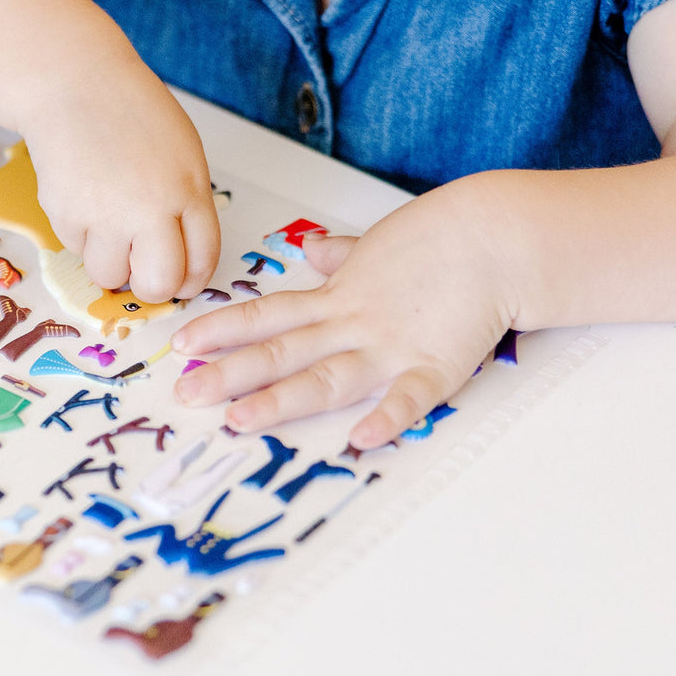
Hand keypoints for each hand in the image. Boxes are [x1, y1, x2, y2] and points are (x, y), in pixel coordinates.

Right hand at [20, 52, 219, 303]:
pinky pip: (78, 250)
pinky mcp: (66, 217)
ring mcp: (106, 216)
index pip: (203, 259)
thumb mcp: (182, 152)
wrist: (76, 85)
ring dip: (111, 261)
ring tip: (107, 223)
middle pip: (160, 284)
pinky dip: (81, 234)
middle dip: (152, 286)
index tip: (182, 279)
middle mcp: (151, 209)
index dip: (192, 278)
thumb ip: (186, 201)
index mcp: (189, 189)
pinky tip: (84, 195)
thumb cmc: (133, 113)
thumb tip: (180, 255)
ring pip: (111, 277)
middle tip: (142, 269)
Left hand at [171, 181, 517, 446]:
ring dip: (281, 400)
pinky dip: (386, 417)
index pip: (268, 315)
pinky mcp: (436, 364)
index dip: (223, 330)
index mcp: (338, 296)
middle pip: (281, 350)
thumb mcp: (376, 244)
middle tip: (185, 392)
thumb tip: (315, 251)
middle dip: (230, 372)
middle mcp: (353, 323)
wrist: (493, 235)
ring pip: (325, 376)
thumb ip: (342, 257)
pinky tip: (361, 440)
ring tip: (239, 420)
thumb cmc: (438, 237)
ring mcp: (391, 345)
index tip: (183, 345)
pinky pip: (408, 397)